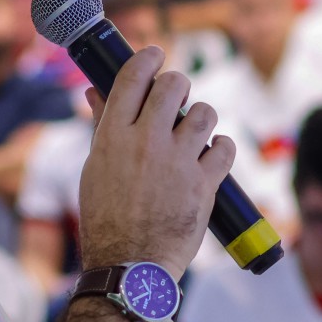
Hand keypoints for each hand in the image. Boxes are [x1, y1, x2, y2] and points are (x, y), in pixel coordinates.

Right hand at [78, 45, 234, 276]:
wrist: (130, 265)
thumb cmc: (106, 220)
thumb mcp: (95, 169)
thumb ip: (102, 126)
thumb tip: (95, 91)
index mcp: (113, 137)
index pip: (133, 77)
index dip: (148, 59)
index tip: (156, 55)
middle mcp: (146, 142)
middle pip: (173, 85)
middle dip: (178, 86)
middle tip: (177, 99)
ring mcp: (178, 162)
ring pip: (204, 112)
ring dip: (201, 117)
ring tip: (194, 134)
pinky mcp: (205, 183)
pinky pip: (226, 146)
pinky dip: (222, 149)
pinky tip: (211, 158)